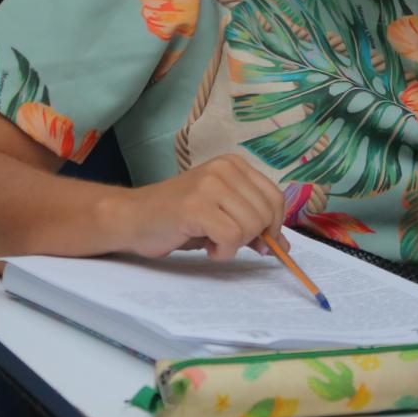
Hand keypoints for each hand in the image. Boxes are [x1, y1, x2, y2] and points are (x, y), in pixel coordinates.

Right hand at [110, 154, 285, 260]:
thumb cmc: (178, 218)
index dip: (272, 225)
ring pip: (250, 227)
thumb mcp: (221, 215)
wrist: (133, 217)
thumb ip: (252, 224)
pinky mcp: (196, 206)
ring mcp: (209, 185)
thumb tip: (284, 246)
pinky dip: (223, 252)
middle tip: (225, 241)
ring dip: (233, 246)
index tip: (256, 240)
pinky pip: (231, 237)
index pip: (275, 197)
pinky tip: (207, 248)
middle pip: (265, 214)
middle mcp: (224, 168)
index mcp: (233, 164)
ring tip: (211, 241)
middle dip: (251, 238)